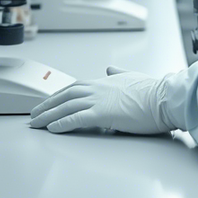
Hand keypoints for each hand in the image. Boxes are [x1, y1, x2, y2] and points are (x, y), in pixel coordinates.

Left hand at [29, 67, 175, 134]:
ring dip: (48, 114)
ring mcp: (99, 100)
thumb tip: (110, 69)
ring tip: (36, 123)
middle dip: (47, 104)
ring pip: (66, 106)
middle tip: (34, 113)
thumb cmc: (154, 91)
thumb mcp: (133, 77)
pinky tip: (52, 128)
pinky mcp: (102, 113)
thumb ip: (119, 73)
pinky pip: (76, 118)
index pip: (75, 87)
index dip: (59, 95)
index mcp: (105, 82)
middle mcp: (98, 88)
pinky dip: (61, 122)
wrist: (164, 98)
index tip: (49, 101)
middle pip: (65, 95)